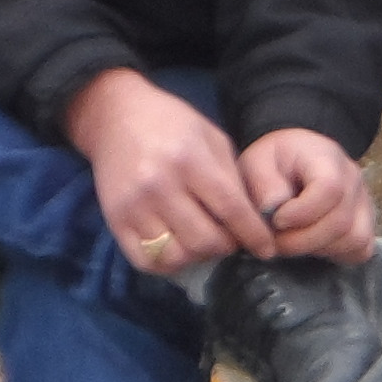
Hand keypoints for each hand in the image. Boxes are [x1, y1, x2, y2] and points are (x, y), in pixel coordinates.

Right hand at [60, 68, 268, 273]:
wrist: (114, 117)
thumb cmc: (171, 124)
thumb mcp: (211, 137)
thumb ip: (232, 177)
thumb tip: (253, 220)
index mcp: (189, 159)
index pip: (230, 208)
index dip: (253, 234)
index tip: (266, 249)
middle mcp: (159, 184)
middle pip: (205, 239)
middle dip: (226, 246)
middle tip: (230, 239)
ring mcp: (134, 205)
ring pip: (177, 256)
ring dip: (198, 257)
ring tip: (203, 242)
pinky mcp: (115, 220)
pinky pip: (147, 261)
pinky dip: (168, 264)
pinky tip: (178, 249)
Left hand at [235, 127, 378, 262]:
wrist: (294, 161)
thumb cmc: (275, 163)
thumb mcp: (258, 161)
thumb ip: (264, 183)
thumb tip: (274, 209)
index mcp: (326, 158)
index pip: (330, 189)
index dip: (302, 213)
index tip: (276, 220)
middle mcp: (353, 179)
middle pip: (341, 222)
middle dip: (302, 240)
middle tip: (276, 241)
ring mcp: (364, 203)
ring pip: (354, 239)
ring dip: (318, 249)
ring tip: (294, 240)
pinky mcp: (366, 224)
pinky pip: (362, 249)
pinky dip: (337, 254)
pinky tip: (314, 244)